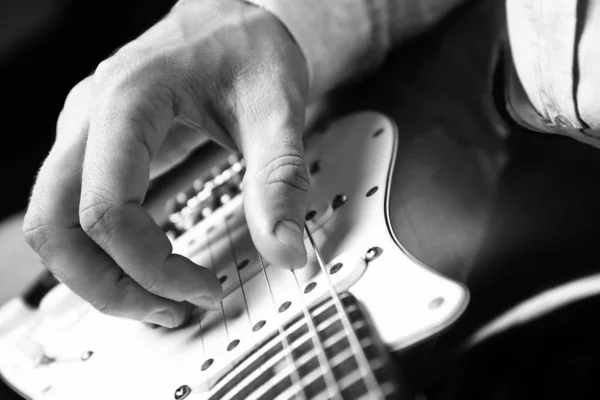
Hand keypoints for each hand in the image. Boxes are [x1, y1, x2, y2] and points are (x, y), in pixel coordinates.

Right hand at [23, 0, 309, 327]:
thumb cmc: (250, 49)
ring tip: (161, 304)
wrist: (234, 19)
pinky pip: (76, 212)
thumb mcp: (277, 107)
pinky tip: (149, 270)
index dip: (152, 266)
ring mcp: (85, 132)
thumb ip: (281, 178)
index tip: (205, 287)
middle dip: (108, 287)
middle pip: (54, 227)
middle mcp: (90, 117)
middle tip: (169, 313)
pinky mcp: (97, 148)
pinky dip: (103, 254)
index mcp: (128, 101)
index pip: (107, 209)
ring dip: (99, 278)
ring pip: (54, 225)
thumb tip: (286, 249)